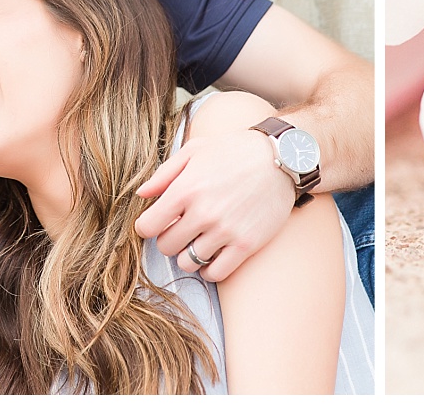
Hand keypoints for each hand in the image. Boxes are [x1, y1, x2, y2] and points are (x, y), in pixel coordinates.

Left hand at [135, 124, 294, 281]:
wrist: (281, 157)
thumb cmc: (236, 150)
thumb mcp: (196, 150)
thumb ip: (165, 173)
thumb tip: (141, 194)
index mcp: (186, 189)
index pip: (147, 226)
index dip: (148, 226)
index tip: (157, 222)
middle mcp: (203, 213)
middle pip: (166, 246)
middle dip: (169, 238)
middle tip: (182, 228)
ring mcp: (226, 231)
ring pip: (188, 263)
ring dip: (189, 253)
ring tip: (199, 238)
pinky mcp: (246, 244)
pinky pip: (215, 273)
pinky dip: (209, 268)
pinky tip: (213, 253)